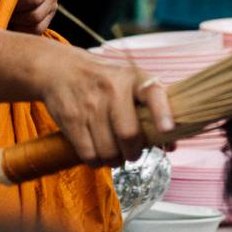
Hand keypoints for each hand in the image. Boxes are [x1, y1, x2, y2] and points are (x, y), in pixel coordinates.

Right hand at [34, 48, 174, 166]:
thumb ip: (152, 110)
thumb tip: (170, 145)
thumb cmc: (104, 81)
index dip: (162, 112)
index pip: (152, 92)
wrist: (61, 69)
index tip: (168, 129)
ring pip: (109, 151)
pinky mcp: (72, 120)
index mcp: (133, 79)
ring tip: (114, 153)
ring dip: (115, 160)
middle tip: (132, 152)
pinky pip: (89, 155)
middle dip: (134, 152)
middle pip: (129, 134)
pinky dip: (97, 161)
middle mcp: (112, 89)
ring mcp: (90, 104)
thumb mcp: (129, 83)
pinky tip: (98, 152)